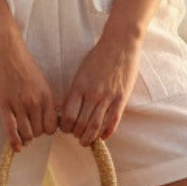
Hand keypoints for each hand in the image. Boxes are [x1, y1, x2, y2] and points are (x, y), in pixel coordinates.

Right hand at [0, 24, 58, 150]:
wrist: (5, 48)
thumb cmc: (22, 63)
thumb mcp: (40, 81)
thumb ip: (45, 99)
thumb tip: (49, 116)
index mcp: (46, 95)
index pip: (52, 126)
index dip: (46, 130)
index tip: (40, 127)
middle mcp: (35, 101)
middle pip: (39, 132)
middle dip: (34, 133)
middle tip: (28, 130)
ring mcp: (19, 103)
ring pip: (26, 133)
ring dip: (24, 136)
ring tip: (20, 133)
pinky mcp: (4, 104)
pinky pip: (11, 129)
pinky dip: (13, 141)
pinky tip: (15, 147)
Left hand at [59, 31, 142, 146]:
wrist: (120, 44)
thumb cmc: (99, 56)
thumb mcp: (81, 72)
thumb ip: (77, 90)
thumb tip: (69, 108)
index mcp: (79, 86)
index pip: (68, 115)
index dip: (65, 126)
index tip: (66, 128)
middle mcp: (92, 94)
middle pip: (81, 124)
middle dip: (76, 134)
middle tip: (76, 137)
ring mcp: (107, 97)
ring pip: (95, 126)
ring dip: (89, 137)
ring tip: (86, 141)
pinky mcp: (121, 98)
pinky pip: (113, 121)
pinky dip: (107, 132)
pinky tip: (103, 137)